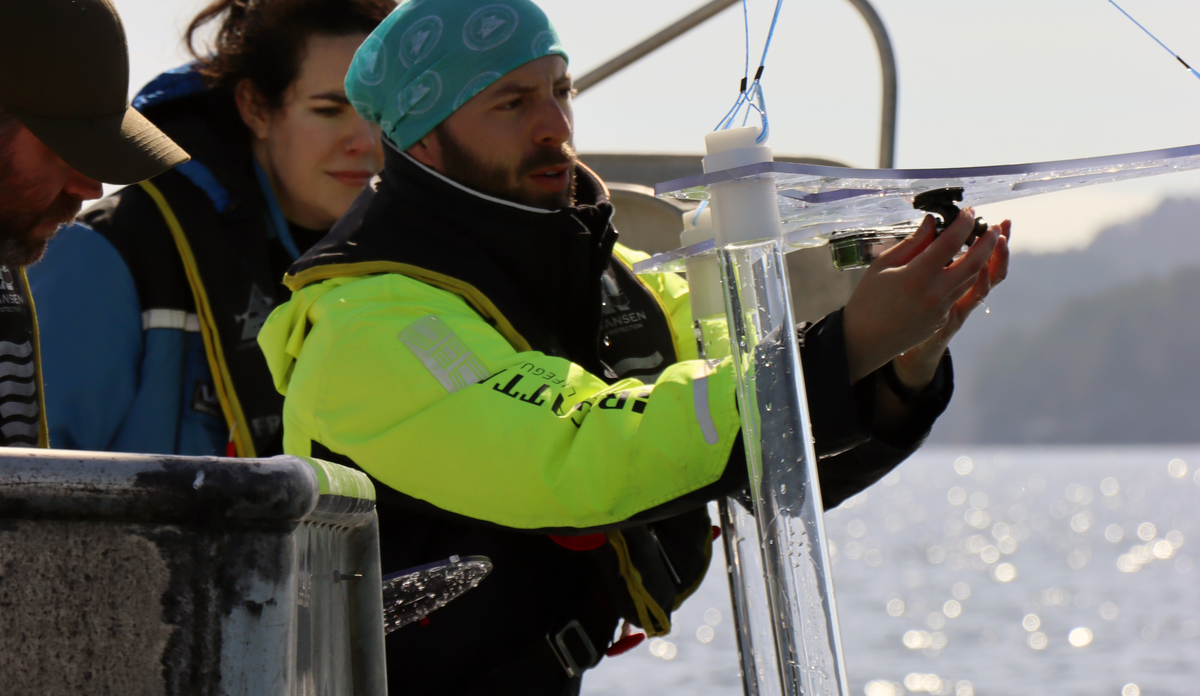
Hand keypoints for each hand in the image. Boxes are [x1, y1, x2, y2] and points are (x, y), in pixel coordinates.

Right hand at [842, 209, 1009, 383]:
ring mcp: (941, 310)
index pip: (950, 243)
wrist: (864, 341)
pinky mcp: (942, 320)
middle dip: (988, 242)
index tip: (969, 212)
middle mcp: (935, 293)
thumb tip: (932, 223)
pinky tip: (958, 269)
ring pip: (971, 280)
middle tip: (994, 228)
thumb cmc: (867, 300)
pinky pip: (958, 295)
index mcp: (917, 276)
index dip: (964, 224)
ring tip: (981, 245)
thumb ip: (912, 243)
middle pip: (974, 263)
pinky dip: (962, 278)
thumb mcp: (882, 265)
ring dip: (980, 261)